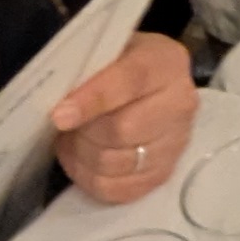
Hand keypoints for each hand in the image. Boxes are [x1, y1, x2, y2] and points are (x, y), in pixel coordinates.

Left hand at [48, 32, 198, 203]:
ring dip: (82, 156)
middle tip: (63, 125)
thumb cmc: (120, 64)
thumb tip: (60, 103)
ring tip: (72, 140)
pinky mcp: (164, 173)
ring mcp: (176, 143)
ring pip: (116, 164)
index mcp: (166, 63)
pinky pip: (118, 190)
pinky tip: (82, 161)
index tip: (60, 116)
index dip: (93, 100)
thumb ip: (88, 69)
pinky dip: (90, 179)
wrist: (149, 86)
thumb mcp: (107, 50)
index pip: (130, 81)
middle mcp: (180, 104)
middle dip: (83, 132)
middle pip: (122, 130)